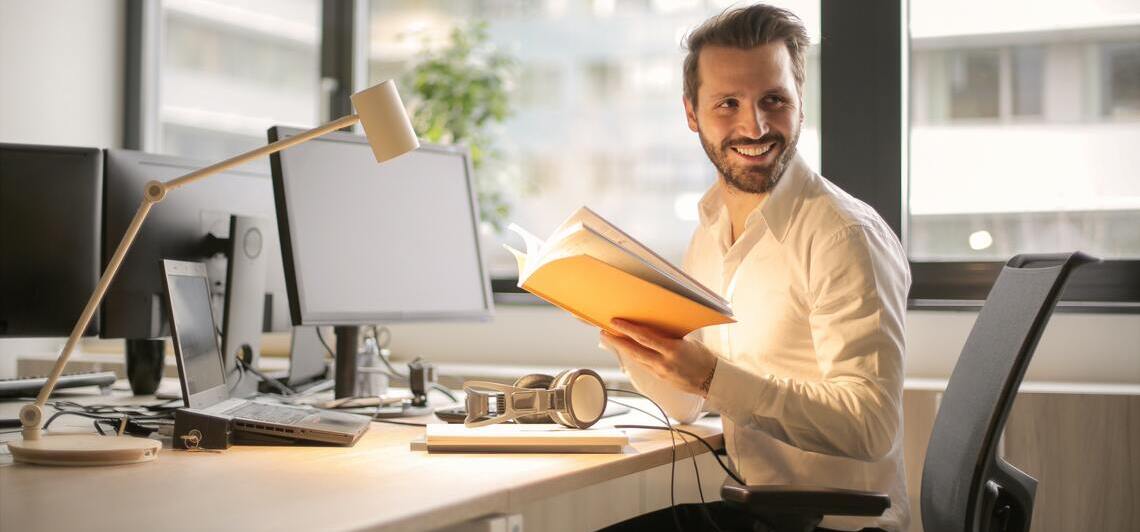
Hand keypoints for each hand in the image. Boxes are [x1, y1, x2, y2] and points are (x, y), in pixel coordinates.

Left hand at [601, 318, 717, 396]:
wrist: (712, 381)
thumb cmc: (703, 358)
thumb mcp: (687, 342)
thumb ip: (669, 336)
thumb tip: (653, 327)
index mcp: (672, 350)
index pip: (644, 337)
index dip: (628, 329)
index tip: (615, 322)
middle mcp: (663, 362)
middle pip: (634, 350)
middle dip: (617, 341)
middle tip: (604, 332)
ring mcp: (660, 372)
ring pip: (636, 359)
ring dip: (622, 349)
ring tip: (611, 339)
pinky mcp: (660, 378)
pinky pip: (643, 365)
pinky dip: (634, 356)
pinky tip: (627, 350)